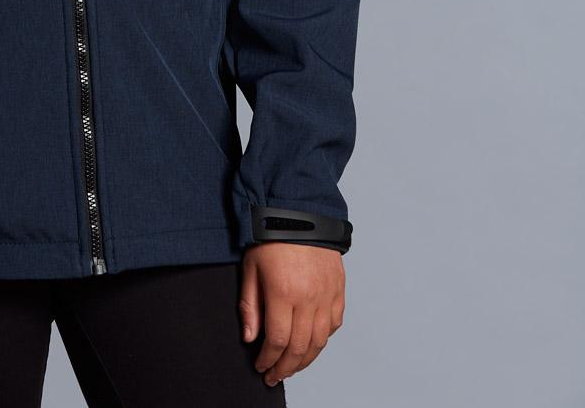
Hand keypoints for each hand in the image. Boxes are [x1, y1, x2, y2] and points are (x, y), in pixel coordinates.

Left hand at [239, 242, 344, 387]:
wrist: (300, 212)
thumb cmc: (271, 237)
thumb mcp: (251, 268)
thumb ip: (250, 305)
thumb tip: (250, 338)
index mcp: (284, 292)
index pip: (278, 341)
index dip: (269, 360)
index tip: (261, 367)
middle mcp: (309, 298)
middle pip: (300, 347)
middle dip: (286, 367)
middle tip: (275, 376)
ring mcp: (327, 295)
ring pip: (319, 341)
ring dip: (306, 360)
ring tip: (292, 367)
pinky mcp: (338, 289)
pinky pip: (334, 324)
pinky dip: (323, 339)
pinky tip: (312, 344)